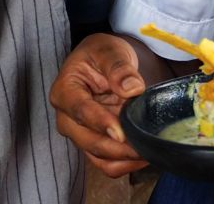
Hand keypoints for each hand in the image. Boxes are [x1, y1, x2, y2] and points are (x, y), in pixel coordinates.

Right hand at [49, 33, 148, 176]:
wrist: (104, 62)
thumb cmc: (102, 54)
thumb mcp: (110, 51)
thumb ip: (119, 68)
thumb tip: (131, 88)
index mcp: (64, 90)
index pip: (81, 111)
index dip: (101, 123)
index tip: (121, 132)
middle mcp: (66, 117)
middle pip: (88, 140)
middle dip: (117, 147)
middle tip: (144, 145)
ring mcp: (79, 133)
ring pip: (98, 156)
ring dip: (123, 159)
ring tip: (148, 152)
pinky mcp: (93, 143)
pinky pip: (107, 162)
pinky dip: (125, 163)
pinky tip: (144, 155)